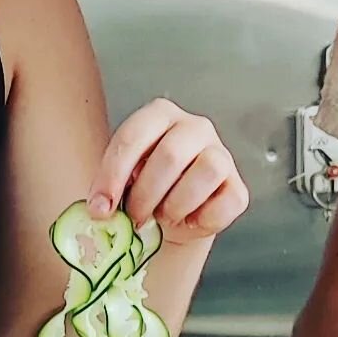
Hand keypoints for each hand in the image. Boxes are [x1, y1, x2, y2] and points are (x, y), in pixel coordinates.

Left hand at [87, 98, 248, 244]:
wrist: (175, 215)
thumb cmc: (145, 190)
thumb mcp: (121, 182)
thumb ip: (110, 188)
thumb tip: (99, 210)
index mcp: (160, 115)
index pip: (134, 137)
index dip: (113, 175)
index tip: (100, 208)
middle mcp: (195, 127)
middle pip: (170, 156)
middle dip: (145, 196)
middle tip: (135, 218)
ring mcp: (221, 154)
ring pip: (204, 173)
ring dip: (175, 206)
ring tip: (164, 216)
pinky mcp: (237, 188)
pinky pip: (223, 204)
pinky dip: (201, 220)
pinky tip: (189, 220)